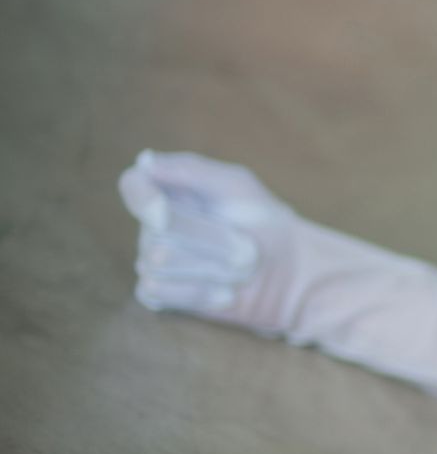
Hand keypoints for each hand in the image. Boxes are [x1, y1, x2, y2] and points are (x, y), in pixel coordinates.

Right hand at [118, 150, 298, 328]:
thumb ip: (190, 170)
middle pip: (156, 232)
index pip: (133, 186)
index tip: (163, 211)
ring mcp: (152, 259)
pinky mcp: (159, 292)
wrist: (286, 272)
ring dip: (212, 267)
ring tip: (240, 266)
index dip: (142, 199)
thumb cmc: (262, 220)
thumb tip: (144, 161)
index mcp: (170, 189)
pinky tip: (226, 291)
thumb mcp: (235, 186)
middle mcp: (153, 223)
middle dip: (211, 240)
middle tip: (247, 245)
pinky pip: (158, 291)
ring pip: (158, 262)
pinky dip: (199, 292)